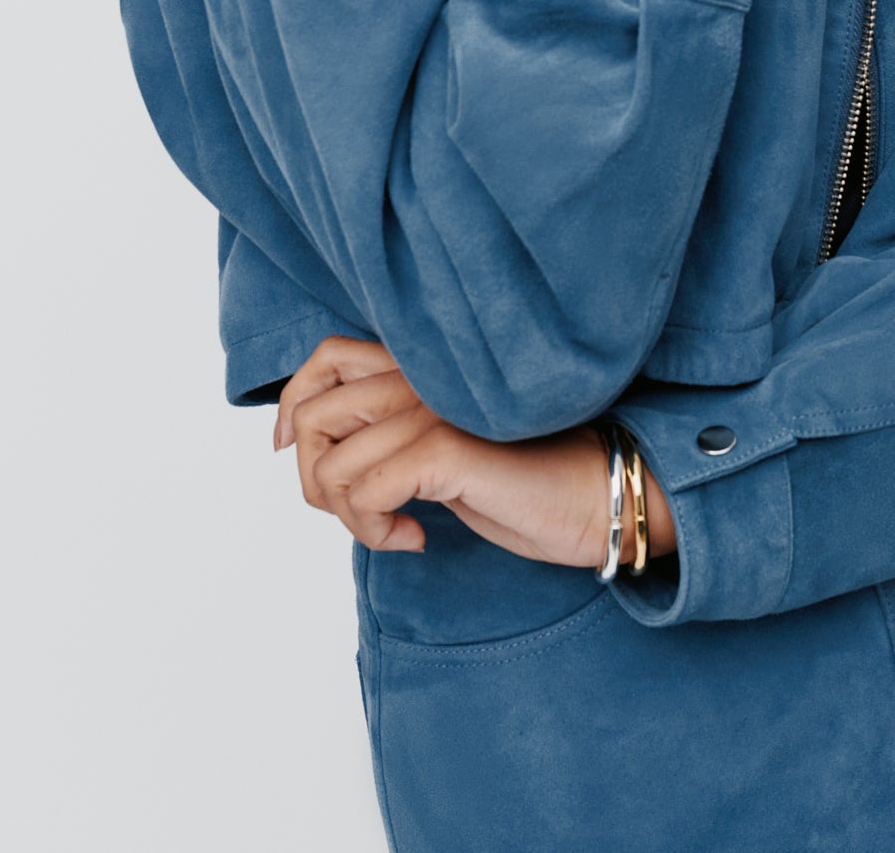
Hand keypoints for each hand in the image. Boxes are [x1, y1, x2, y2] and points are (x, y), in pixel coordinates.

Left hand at [272, 335, 675, 565]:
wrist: (601, 494)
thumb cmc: (531, 479)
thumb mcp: (448, 450)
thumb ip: (398, 433)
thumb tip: (325, 459)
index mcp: (423, 370)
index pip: (326, 356)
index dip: (293, 404)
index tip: (296, 452)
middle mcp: (424, 379)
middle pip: (313, 414)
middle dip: (315, 479)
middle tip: (357, 511)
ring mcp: (435, 410)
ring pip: (331, 463)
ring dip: (349, 516)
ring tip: (394, 527)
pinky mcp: (448, 449)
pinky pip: (365, 494)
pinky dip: (375, 530)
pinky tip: (416, 538)